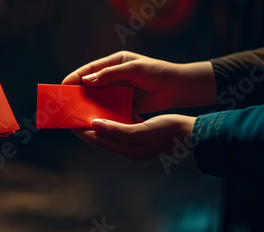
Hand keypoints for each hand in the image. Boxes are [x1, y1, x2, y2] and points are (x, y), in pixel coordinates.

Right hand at [62, 51, 216, 114]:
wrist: (179, 88)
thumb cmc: (158, 73)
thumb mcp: (134, 70)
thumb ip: (110, 74)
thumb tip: (87, 80)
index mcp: (115, 62)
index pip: (90, 69)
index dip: (75, 77)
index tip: (62, 85)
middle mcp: (115, 76)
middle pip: (91, 85)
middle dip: (78, 93)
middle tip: (64, 102)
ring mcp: (120, 90)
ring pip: (99, 98)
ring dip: (89, 105)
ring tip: (75, 113)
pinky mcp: (126, 103)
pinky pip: (110, 108)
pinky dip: (102, 114)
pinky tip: (94, 120)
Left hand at [74, 114, 195, 160]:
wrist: (193, 133)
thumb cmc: (169, 131)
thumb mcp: (141, 130)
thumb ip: (116, 129)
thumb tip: (94, 125)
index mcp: (128, 151)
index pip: (97, 140)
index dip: (82, 131)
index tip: (70, 121)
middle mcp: (129, 150)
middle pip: (101, 138)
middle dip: (87, 127)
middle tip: (75, 115)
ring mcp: (136, 144)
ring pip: (110, 133)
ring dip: (99, 123)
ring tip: (87, 111)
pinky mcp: (142, 136)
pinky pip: (121, 128)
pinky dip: (112, 120)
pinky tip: (108, 111)